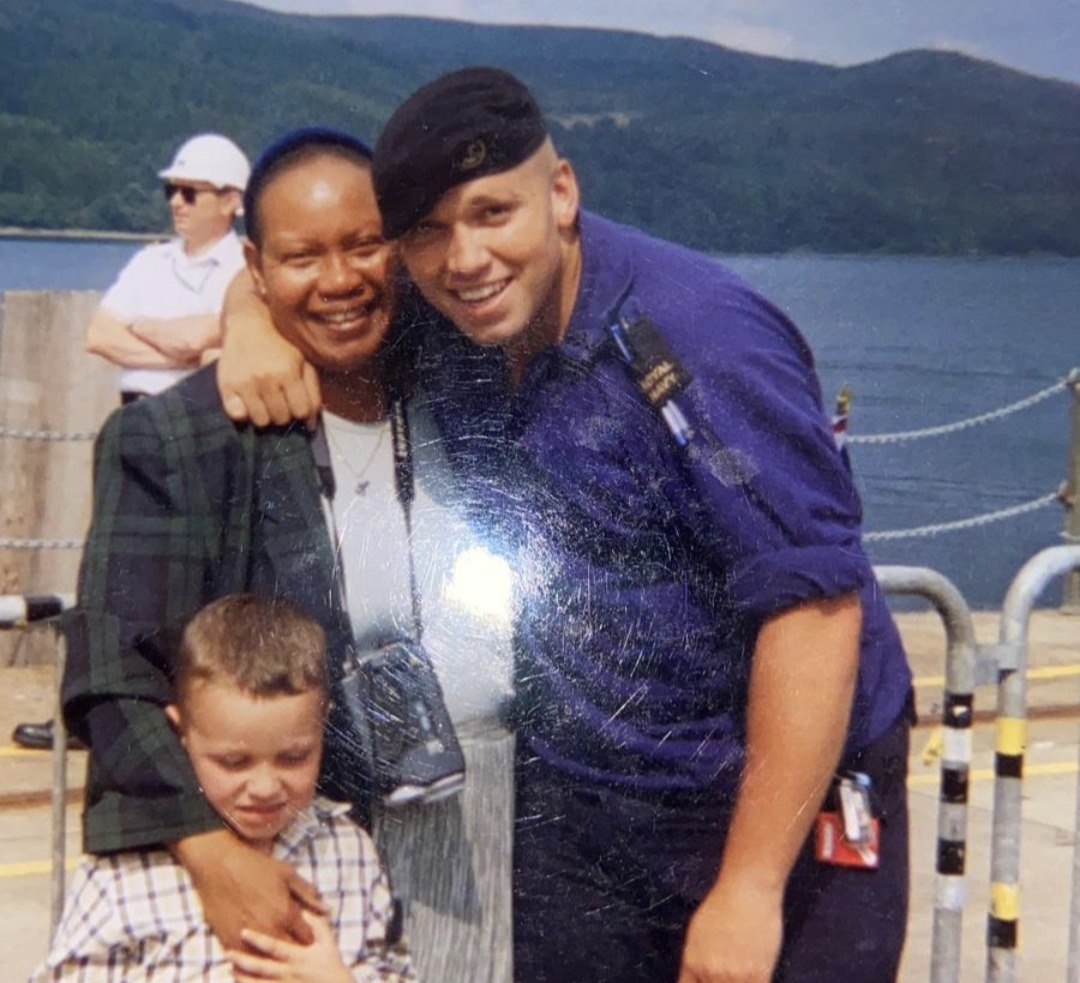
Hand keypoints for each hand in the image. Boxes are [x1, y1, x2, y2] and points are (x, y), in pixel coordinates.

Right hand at [171, 829, 325, 949]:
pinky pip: (244, 962)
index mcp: (286, 914)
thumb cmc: (255, 866)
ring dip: (273, 957)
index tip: (306, 933)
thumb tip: (327, 909)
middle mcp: (269, 930)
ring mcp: (248, 939)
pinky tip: (255, 952)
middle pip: (289, 953)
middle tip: (292, 941)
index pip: (307, 939)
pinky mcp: (228, 942)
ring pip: (267, 961)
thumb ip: (308, 894)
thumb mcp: (288, 874)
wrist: (219, 865)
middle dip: (294, 949)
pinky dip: (251, 960)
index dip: (309, 936)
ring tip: (274, 949)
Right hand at [217, 270, 320, 427]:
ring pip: (260, 421)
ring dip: (264, 414)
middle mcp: (266, 378)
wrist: (248, 322)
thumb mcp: (303, 362)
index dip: (300, 411)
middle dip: (283, 412)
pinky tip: (247, 399)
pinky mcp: (225, 385)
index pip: (301, 411)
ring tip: (264, 398)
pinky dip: (243, 412)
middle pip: (281, 418)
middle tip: (279, 398)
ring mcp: (244, 383)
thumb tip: (311, 425)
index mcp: (288, 372)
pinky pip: (237, 416)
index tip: (295, 403)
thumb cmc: (281, 344)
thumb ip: (312, 392)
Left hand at [229, 911, 352, 982]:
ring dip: (243, 979)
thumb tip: (305, 908)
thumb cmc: (332, 965)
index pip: (275, 947)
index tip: (243, 931)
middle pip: (262, 968)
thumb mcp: (328, 942)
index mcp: (299, 957)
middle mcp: (291, 974)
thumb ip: (316, 924)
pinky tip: (240, 982)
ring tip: (231, 969)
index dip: (259, 940)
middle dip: (243, 961)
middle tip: (227, 952)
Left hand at [676, 880, 783, 982]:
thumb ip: (696, 960)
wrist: (747, 890)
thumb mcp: (698, 933)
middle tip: (727, 974)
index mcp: (692, 962)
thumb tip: (698, 977)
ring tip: (740, 972)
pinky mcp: (757, 977)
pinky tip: (756, 975)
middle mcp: (709, 973)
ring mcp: (734, 977)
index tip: (708, 981)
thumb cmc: (723, 904)